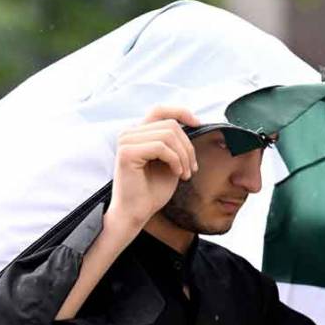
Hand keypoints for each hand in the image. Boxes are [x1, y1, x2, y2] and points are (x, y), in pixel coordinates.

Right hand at [103, 105, 200, 241]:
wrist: (137, 213)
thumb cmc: (152, 190)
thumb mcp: (170, 160)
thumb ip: (175, 142)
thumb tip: (192, 123)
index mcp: (137, 133)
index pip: (160, 110)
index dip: (181, 112)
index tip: (198, 124)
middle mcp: (129, 133)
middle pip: (170, 125)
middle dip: (188, 146)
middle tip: (192, 168)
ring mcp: (126, 141)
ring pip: (168, 135)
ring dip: (184, 156)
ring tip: (185, 173)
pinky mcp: (127, 152)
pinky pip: (161, 147)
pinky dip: (175, 160)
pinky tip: (177, 173)